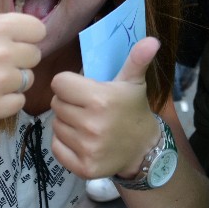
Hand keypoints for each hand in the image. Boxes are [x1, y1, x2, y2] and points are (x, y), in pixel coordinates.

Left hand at [50, 37, 161, 179]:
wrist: (144, 149)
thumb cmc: (133, 110)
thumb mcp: (134, 82)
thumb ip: (137, 59)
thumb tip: (152, 40)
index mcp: (100, 99)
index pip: (59, 83)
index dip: (69, 83)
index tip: (82, 88)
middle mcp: (91, 124)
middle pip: (56, 104)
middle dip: (68, 102)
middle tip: (86, 106)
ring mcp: (87, 148)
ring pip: (56, 125)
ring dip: (66, 122)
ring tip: (85, 122)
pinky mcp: (83, 167)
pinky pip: (56, 146)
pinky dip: (64, 142)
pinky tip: (81, 139)